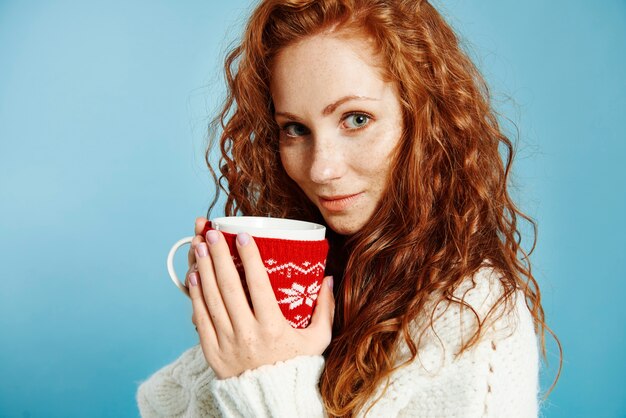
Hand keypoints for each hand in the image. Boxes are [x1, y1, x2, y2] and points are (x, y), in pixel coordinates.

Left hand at [187, 228, 334, 378]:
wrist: (272, 401)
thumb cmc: (296, 366)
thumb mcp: (318, 340)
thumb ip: (325, 309)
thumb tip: (328, 278)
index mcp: (274, 328)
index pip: (258, 285)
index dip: (249, 258)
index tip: (242, 236)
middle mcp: (248, 333)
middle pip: (229, 287)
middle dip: (220, 256)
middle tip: (213, 233)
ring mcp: (227, 343)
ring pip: (212, 300)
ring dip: (205, 270)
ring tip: (200, 246)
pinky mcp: (212, 353)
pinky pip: (201, 319)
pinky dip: (196, 296)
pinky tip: (194, 276)